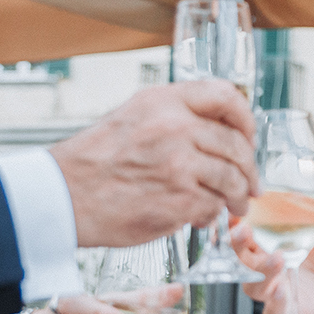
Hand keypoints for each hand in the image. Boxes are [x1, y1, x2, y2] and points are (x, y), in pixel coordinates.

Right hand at [51, 82, 257, 247]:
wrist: (62, 196)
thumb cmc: (94, 162)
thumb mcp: (133, 118)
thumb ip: (175, 117)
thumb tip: (221, 133)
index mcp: (163, 101)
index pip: (225, 96)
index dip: (245, 119)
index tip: (249, 137)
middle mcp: (174, 127)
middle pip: (236, 144)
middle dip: (249, 169)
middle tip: (251, 183)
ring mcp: (179, 164)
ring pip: (232, 178)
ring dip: (237, 196)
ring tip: (235, 204)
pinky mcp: (179, 200)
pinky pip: (213, 206)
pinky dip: (212, 215)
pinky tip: (201, 217)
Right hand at [231, 191, 313, 313]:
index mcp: (271, 243)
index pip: (244, 232)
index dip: (234, 222)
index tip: (234, 209)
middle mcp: (267, 267)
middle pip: (241, 258)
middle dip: (237, 244)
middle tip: (243, 231)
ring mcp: (274, 290)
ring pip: (253, 286)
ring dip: (261, 271)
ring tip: (276, 258)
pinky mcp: (286, 311)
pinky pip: (273, 312)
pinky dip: (275, 302)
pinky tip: (282, 289)